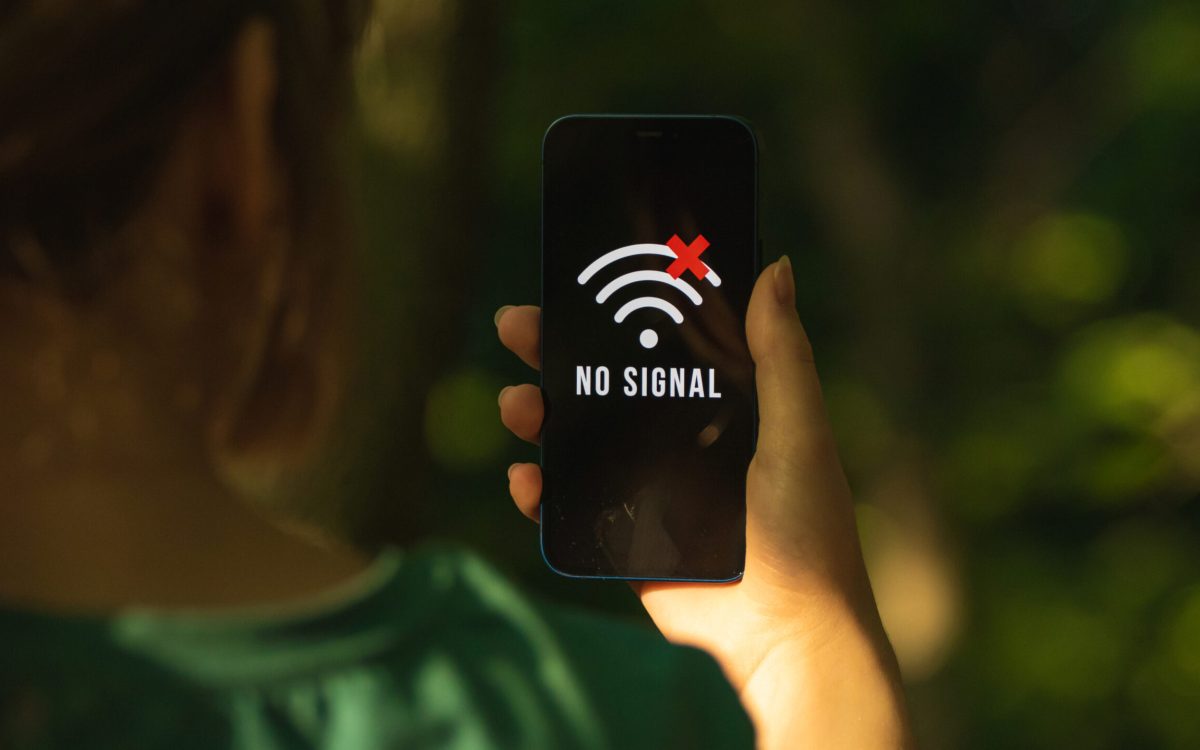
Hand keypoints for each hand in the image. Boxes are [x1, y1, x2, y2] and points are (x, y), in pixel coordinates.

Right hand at [496, 258, 912, 748]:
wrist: (786, 631)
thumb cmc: (807, 530)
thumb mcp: (800, 431)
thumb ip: (782, 355)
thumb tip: (775, 266)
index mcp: (717, 403)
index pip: (656, 341)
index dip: (615, 308)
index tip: (579, 276)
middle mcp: (673, 437)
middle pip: (600, 380)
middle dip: (553, 350)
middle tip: (516, 326)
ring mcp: (641, 485)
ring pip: (572, 436)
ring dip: (535, 412)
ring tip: (519, 405)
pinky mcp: (619, 534)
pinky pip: (565, 503)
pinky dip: (536, 488)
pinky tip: (526, 477)